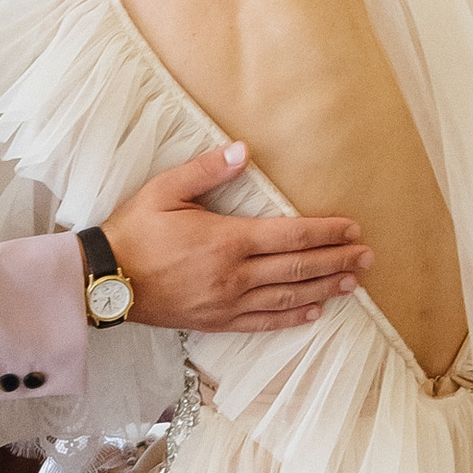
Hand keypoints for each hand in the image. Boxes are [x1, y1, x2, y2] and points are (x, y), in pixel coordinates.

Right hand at [103, 144, 368, 333]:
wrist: (103, 280)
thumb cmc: (134, 232)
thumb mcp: (164, 190)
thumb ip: (206, 170)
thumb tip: (242, 150)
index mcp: (228, 240)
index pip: (291, 235)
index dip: (326, 232)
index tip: (353, 229)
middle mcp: (235, 275)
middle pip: (298, 268)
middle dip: (337, 261)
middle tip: (368, 258)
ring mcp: (227, 302)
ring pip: (288, 298)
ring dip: (324, 289)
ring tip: (353, 284)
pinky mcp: (216, 321)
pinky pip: (263, 323)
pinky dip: (292, 318)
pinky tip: (314, 314)